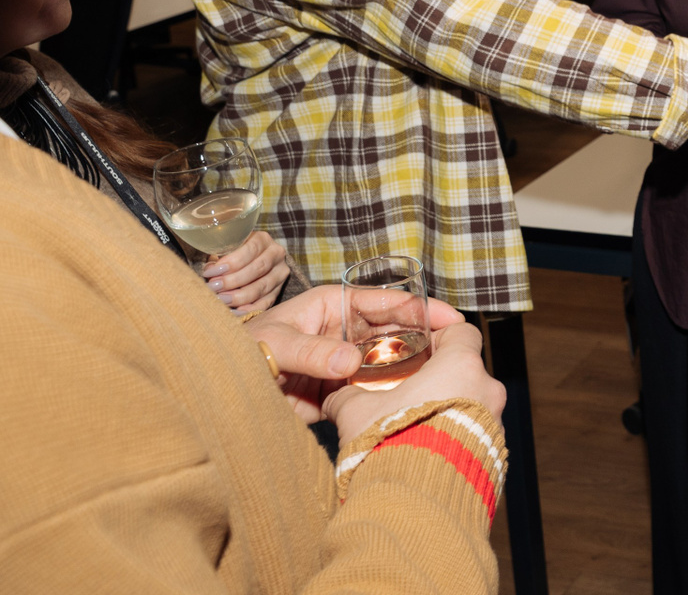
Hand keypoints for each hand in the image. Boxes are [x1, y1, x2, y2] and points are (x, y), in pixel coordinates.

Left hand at [203, 230, 290, 317]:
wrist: (249, 261)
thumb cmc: (231, 254)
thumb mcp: (226, 249)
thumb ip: (218, 258)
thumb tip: (210, 271)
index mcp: (263, 239)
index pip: (251, 249)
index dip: (231, 262)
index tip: (210, 273)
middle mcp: (276, 254)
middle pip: (258, 269)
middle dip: (233, 281)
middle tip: (213, 288)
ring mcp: (280, 274)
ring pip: (261, 287)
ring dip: (238, 297)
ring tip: (220, 300)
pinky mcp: (278, 291)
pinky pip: (265, 303)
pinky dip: (248, 310)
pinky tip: (233, 312)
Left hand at [246, 286, 466, 422]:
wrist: (218, 394)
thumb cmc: (240, 352)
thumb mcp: (275, 343)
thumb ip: (312, 351)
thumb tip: (351, 360)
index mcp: (334, 306)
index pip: (385, 302)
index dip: (419, 308)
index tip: (449, 318)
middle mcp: (345, 333)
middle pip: (395, 331)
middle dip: (424, 338)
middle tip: (456, 350)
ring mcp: (344, 364)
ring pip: (389, 362)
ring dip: (411, 368)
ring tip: (441, 375)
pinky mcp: (339, 393)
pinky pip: (372, 392)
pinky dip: (390, 395)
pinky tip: (409, 399)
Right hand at [324, 321, 506, 445]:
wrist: (414, 505)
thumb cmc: (390, 447)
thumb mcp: (357, 414)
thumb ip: (347, 397)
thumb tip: (335, 398)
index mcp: (461, 366)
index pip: (462, 333)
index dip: (440, 338)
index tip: (420, 350)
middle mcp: (487, 391)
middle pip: (466, 372)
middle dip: (439, 381)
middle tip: (409, 396)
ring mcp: (496, 425)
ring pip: (473, 407)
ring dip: (448, 413)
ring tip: (415, 431)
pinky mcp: (496, 456)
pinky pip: (477, 438)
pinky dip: (456, 441)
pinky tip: (427, 456)